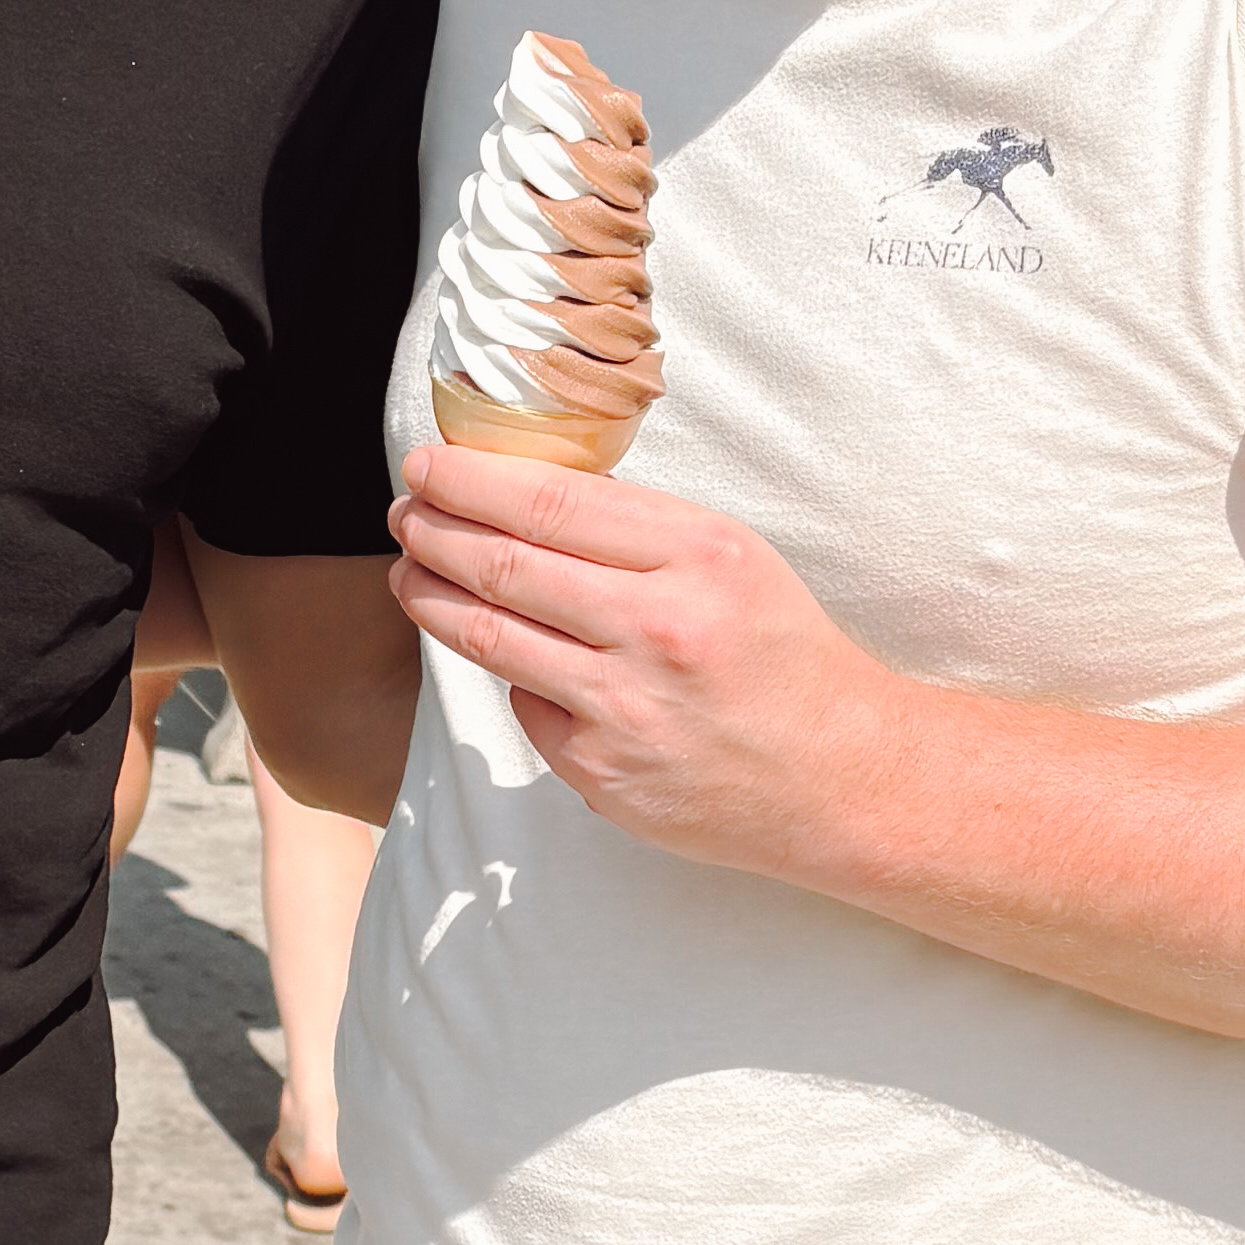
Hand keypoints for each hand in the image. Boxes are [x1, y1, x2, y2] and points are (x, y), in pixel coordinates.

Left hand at [387, 436, 906, 878]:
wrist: (841, 777)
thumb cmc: (783, 657)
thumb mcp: (734, 561)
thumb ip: (640, 531)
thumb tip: (526, 498)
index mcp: (699, 555)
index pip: (550, 503)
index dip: (469, 481)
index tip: (426, 466)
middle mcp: (658, 628)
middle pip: (503, 565)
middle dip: (432, 531)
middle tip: (403, 514)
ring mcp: (624, 706)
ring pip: (489, 636)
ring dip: (429, 597)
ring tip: (409, 571)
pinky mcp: (601, 771)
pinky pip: (524, 705)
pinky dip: (506, 672)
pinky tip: (497, 651)